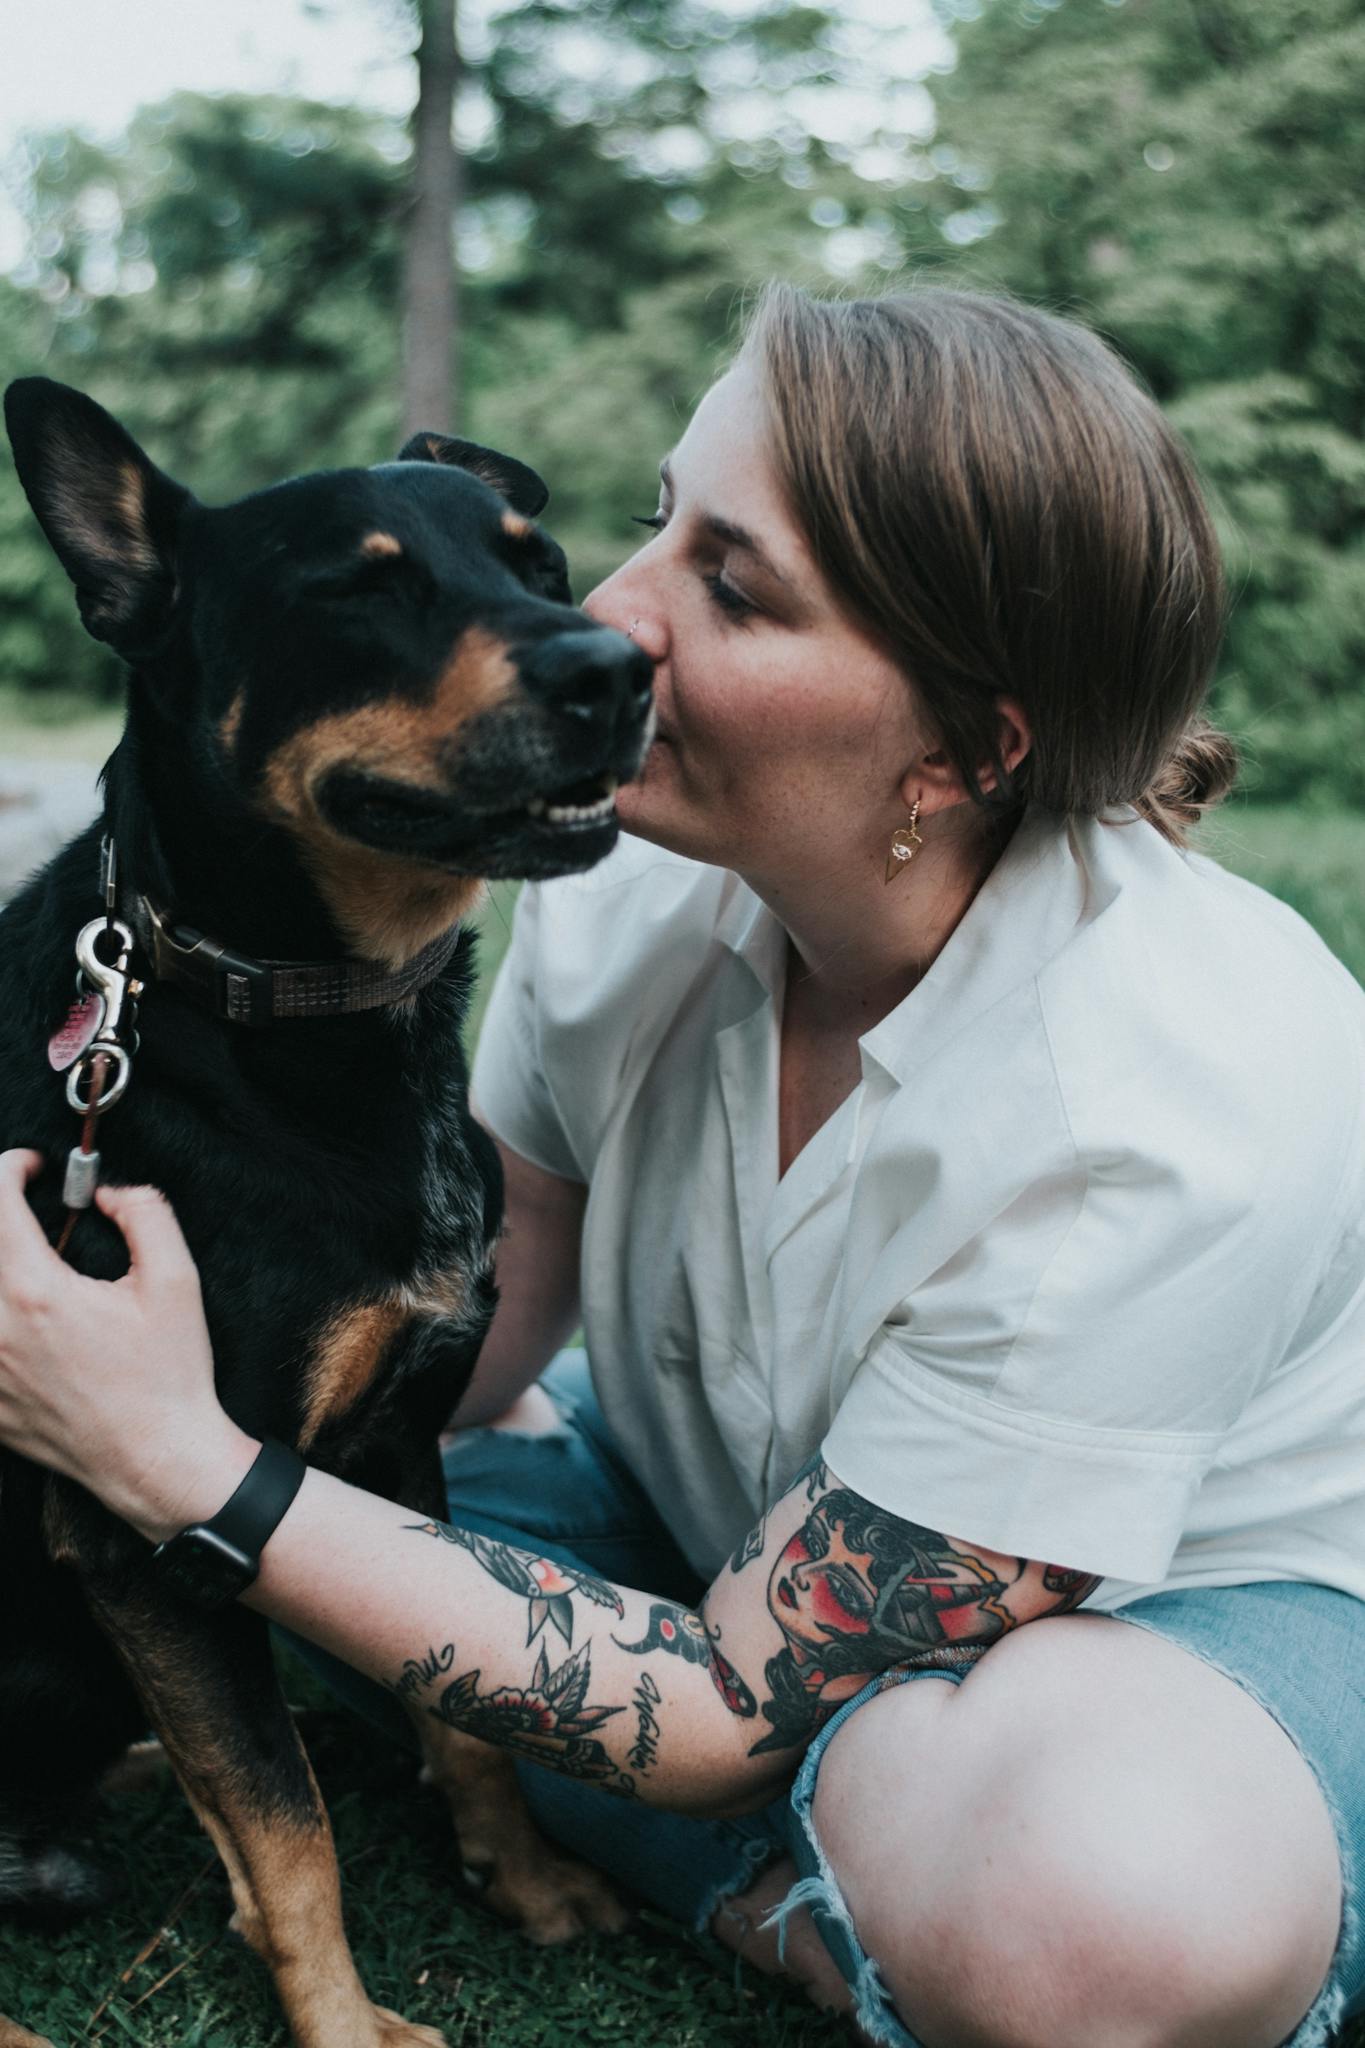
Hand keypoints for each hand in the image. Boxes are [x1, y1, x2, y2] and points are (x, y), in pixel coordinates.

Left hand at [0, 1149, 256, 1539]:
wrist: (158, 1460)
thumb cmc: (169, 1376)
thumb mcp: (177, 1281)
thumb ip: (145, 1214)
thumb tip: (109, 1193)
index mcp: (37, 1293)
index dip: (9, 1169)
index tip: (33, 1167)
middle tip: (21, 1208)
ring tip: (20, 1262)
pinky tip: (21, 1323)